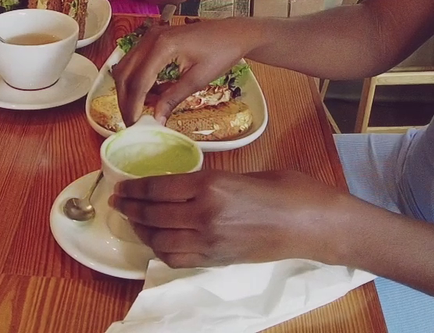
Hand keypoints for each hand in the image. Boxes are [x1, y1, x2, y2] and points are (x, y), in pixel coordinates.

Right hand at [111, 18, 258, 125]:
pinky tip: (149, 94)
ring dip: (128, 89)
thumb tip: (156, 119)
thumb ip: (173, 98)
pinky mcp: (154, 38)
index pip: (138, 81)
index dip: (133, 105)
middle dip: (125, 99)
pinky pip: (136, 61)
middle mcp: (151, 38)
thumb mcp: (198, 79)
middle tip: (131, 121)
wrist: (233, 33)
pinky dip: (137, 79)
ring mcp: (151, 36)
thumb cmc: (221, 53)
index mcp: (162, 46)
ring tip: (139, 109)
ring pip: (126, 66)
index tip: (134, 125)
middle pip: (125, 73)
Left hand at [113, 169, 351, 267]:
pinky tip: (157, 241)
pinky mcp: (218, 259)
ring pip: (160, 239)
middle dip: (131, 208)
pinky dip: (161, 249)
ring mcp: (210, 241)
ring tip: (133, 220)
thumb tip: (187, 186)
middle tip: (118, 201)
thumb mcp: (245, 173)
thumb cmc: (290, 190)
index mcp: (210, 186)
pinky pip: (178, 258)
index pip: (158, 188)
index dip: (135, 188)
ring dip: (142, 230)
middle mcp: (204, 215)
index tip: (121, 186)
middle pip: (153, 214)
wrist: (314, 225)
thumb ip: (213, 180)